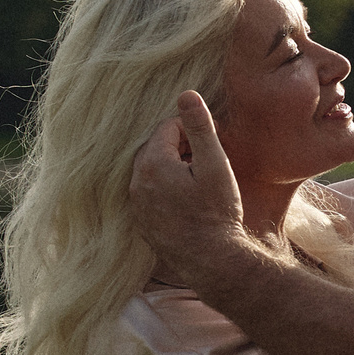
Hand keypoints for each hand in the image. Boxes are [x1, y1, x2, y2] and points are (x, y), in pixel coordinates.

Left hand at [129, 92, 251, 289]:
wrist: (212, 261)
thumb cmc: (217, 212)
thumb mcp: (215, 165)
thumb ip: (200, 128)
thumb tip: (186, 93)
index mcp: (153, 163)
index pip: (169, 127)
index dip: (194, 132)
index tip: (213, 146)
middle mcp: (136, 181)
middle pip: (157, 147)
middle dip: (182, 148)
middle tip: (208, 163)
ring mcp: (136, 203)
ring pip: (153, 171)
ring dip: (174, 169)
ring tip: (200, 183)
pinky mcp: (141, 221)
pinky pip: (151, 193)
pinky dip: (167, 190)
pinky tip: (189, 203)